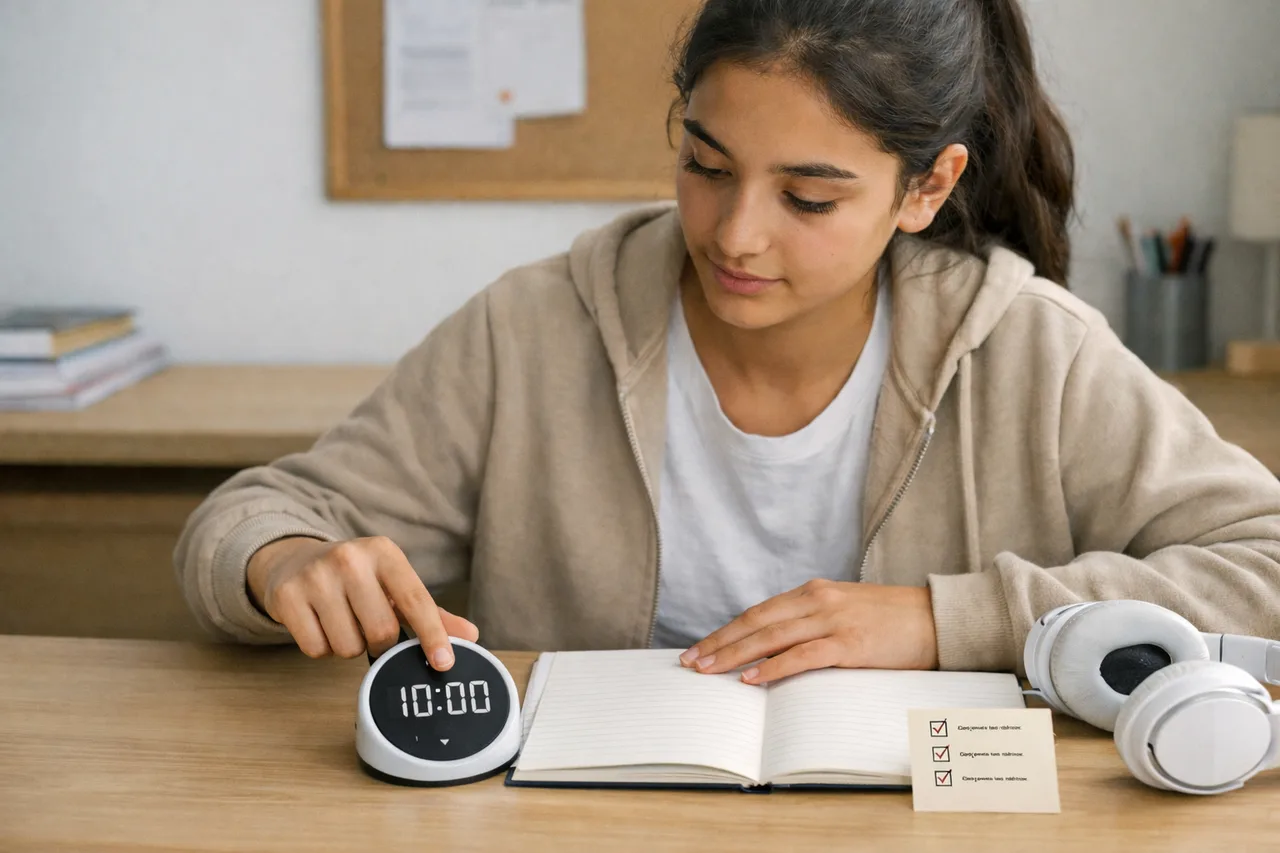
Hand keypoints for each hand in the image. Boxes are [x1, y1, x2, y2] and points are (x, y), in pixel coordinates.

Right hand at [246, 535, 477, 667]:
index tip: (444, 663)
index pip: (416, 600)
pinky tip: (319, 624)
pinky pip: (316, 649)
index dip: (432, 635)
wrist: (294, 561)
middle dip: (379, 642)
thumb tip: (470, 636)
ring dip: (349, 646)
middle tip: (368, 626)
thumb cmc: (356, 579)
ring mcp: (315, 576)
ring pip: (348, 646)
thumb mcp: (394, 585)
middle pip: (381, 632)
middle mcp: (350, 559)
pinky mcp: (287, 596)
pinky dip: (321, 648)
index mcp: (385, 553)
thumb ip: (431, 612)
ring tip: (342, 620)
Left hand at [678, 579, 937, 684]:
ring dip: (735, 655)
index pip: (758, 612)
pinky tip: (751, 678)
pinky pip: (802, 656)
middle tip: (691, 661)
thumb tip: (776, 649)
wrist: (937, 619)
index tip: (701, 647)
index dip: (726, 630)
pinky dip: (773, 667)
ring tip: (708, 670)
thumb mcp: (845, 611)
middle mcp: (817, 601)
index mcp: (814, 592)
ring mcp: (832, 620)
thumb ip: (812, 623)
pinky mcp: (849, 643)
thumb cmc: (893, 620)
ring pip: (771, 637)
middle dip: (719, 642)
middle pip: (756, 622)